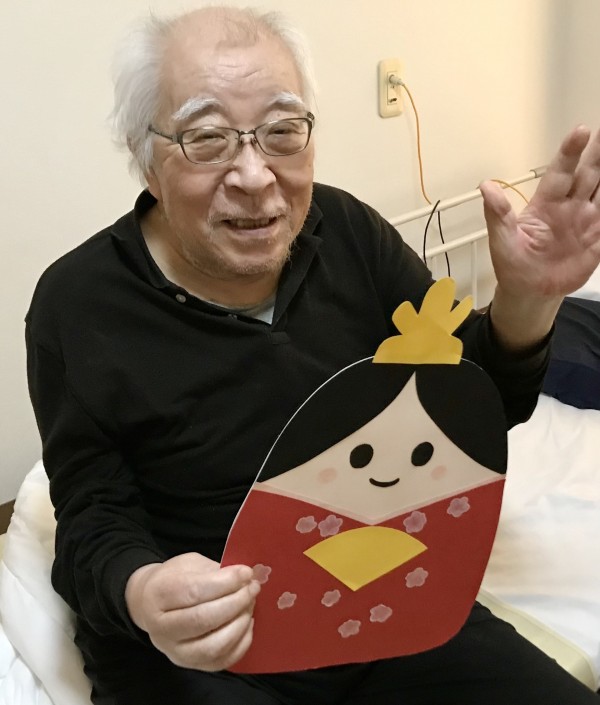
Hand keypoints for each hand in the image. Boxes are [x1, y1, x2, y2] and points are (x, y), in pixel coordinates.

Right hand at [125, 553, 259, 671]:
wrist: (150, 606)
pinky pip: (222, 661)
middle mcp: (161, 629)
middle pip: (204, 619)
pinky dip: (241, 642)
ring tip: (250, 604)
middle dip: (236, 601)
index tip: (246, 572)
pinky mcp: (191, 666)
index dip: (226, 582)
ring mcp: (175, 652)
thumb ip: (215, 571)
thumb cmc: (174, 580)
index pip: (195, 591)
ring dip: (240, 623)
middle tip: (253, 587)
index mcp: (158, 595)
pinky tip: (246, 622)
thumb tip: (246, 576)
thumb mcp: (189, 565)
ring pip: (214, 646)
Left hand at [480, 125, 599, 298]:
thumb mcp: (502, 241)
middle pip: (590, 173)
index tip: (582, 131)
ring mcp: (586, 221)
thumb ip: (498, 214)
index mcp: (546, 204)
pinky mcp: (598, 238)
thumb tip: (485, 186)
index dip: (570, 153)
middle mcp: (570, 207)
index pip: (561, 172)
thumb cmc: (513, 265)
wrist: (530, 292)